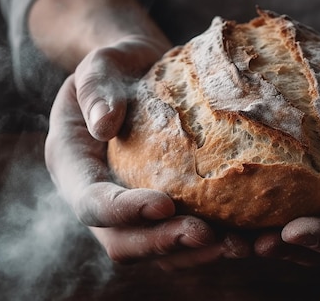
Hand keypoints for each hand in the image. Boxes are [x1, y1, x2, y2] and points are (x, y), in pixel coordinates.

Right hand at [45, 37, 249, 269]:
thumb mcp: (100, 65)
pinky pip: (181, 240)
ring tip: (236, 246)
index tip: (165, 203)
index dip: (124, 211)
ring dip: (194, 255)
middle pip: (122, 243)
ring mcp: (130, 212)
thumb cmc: (118, 66)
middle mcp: (99, 199)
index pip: (91, 202)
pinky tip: (246, 238)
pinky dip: (210, 245)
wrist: (137, 73)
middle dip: (164, 244)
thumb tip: (103, 124)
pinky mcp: (160, 211)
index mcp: (74, 167)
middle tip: (208, 235)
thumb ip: (95, 89)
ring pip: (155, 252)